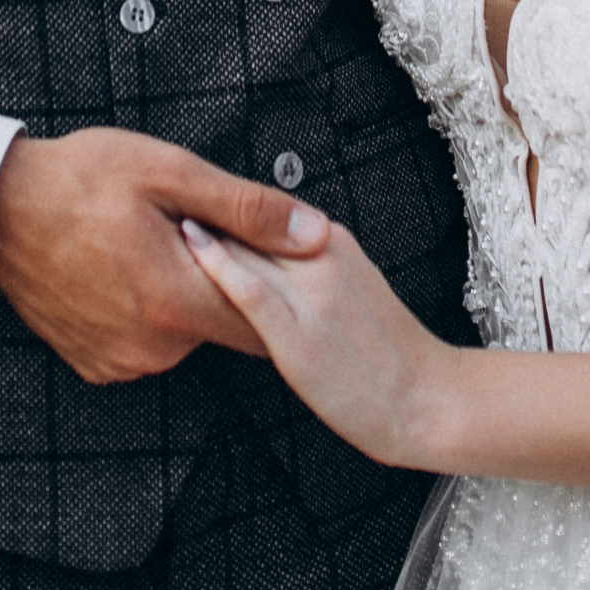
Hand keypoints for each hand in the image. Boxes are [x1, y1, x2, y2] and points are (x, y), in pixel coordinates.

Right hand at [0, 129, 325, 382]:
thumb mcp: (171, 173)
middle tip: (197, 227)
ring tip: (156, 241)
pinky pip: (150, 341)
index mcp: (178, 303)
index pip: (267, 319)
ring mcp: (123, 361)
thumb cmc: (81, 180)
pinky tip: (129, 268)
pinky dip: (151, 310)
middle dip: (231, 282)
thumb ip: (248, 210)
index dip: (279, 282)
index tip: (275, 251)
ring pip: (187, 331)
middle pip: (226, 324)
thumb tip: (314, 233)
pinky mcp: (98, 364)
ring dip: (187, 295)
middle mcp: (155, 348)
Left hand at [181, 213, 462, 470]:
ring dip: (204, 226)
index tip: (186, 194)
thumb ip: (310, 265)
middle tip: (161, 191)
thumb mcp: (354, 285)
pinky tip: (191, 247)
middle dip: (207, 207)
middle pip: (250, 222)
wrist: (428, 397)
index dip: (223, 205)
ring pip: (244, 246)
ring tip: (161, 208)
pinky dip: (217, 263)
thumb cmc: (391, 353)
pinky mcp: (298, 335)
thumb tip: (266, 253)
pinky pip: (250, 290)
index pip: (264, 213)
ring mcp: (310, 294)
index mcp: (333, 242)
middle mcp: (320, 256)